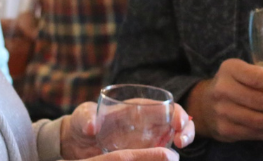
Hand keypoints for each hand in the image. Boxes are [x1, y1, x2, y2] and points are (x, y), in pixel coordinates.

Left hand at [59, 100, 194, 158]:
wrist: (76, 144)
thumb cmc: (83, 122)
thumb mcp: (83, 117)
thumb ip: (87, 117)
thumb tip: (92, 126)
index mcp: (138, 109)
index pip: (166, 107)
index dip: (177, 113)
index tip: (178, 124)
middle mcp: (147, 124)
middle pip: (176, 124)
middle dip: (186, 130)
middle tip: (182, 141)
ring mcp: (146, 142)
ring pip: (171, 143)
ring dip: (181, 145)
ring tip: (176, 157)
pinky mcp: (141, 156)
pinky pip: (158, 158)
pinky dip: (166, 160)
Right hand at [186, 58, 262, 142]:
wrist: (204, 105)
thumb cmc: (232, 84)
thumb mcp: (242, 71)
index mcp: (231, 69)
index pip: (255, 77)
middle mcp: (224, 89)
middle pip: (260, 101)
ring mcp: (223, 112)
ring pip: (259, 120)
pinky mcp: (226, 130)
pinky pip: (255, 133)